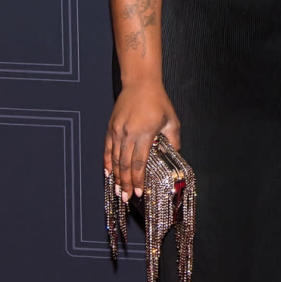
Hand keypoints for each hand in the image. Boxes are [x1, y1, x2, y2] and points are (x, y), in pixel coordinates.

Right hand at [104, 83, 180, 200]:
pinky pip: (107, 148)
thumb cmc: (158, 102)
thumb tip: (174, 156)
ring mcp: (117, 131)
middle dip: (125, 183)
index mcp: (144, 134)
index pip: (139, 163)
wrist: (140, 84)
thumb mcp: (172, 121)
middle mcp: (128, 134)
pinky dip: (107, 162)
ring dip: (116, 176)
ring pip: (114, 159)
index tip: (139, 192)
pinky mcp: (111, 127)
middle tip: (126, 197)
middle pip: (125, 165)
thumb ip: (173, 141)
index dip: (138, 180)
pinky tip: (108, 173)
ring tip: (117, 190)